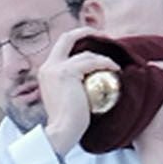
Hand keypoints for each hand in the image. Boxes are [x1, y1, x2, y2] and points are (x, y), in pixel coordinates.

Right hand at [36, 30, 106, 157]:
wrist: (62, 131)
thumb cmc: (68, 121)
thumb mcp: (66, 96)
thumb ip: (72, 84)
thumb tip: (89, 78)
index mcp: (46, 71)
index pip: (62, 46)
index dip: (78, 39)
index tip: (95, 42)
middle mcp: (48, 66)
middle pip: (67, 37)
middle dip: (87, 32)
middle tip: (106, 37)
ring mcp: (56, 69)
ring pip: (85, 54)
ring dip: (103, 57)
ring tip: (115, 66)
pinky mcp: (67, 72)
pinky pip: (92, 62)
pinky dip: (106, 63)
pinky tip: (115, 69)